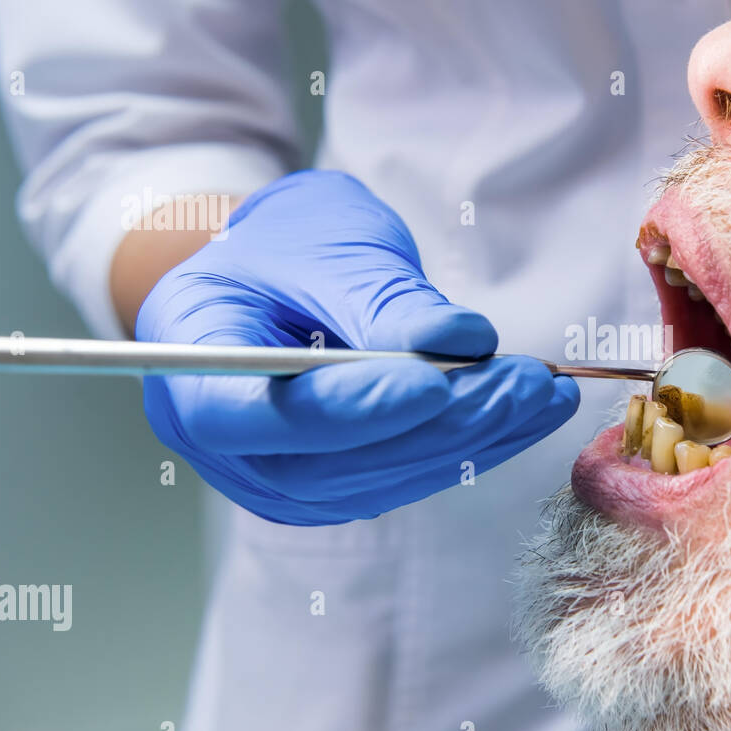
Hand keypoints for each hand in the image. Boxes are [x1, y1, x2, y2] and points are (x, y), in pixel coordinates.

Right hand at [136, 170, 577, 524]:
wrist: (273, 275)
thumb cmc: (282, 246)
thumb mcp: (323, 243)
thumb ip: (382, 299)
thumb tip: (461, 339)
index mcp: (189, 371)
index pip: (256, 414)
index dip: (346, 408)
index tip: (431, 384)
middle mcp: (229, 447)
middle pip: (331, 461)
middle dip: (438, 424)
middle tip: (521, 382)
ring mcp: (281, 478)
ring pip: (381, 478)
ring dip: (471, 439)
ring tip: (541, 392)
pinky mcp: (336, 487)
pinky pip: (407, 475)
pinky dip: (472, 445)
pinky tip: (527, 412)